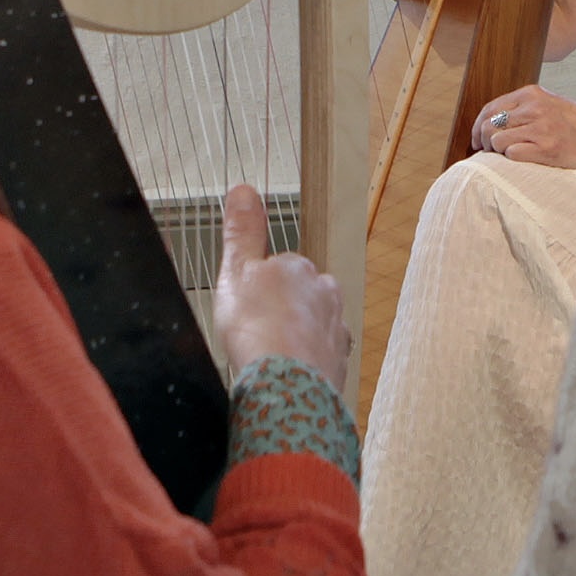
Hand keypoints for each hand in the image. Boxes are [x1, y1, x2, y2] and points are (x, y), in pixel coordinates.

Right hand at [213, 183, 349, 392]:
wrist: (286, 385)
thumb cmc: (258, 329)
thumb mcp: (236, 272)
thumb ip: (241, 231)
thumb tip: (244, 189)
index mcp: (299, 268)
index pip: (280, 266)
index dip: (258, 285)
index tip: (245, 303)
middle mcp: (325, 292)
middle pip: (300, 293)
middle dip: (281, 307)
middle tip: (254, 329)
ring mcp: (335, 327)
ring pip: (313, 323)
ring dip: (296, 334)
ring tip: (269, 353)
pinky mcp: (339, 360)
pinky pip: (320, 354)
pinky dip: (306, 360)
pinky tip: (287, 371)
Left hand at [469, 85, 575, 168]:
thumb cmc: (573, 122)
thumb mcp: (546, 103)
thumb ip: (520, 108)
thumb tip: (489, 122)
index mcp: (530, 94)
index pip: (489, 108)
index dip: (478, 126)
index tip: (477, 139)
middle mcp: (533, 108)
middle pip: (488, 125)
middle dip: (483, 141)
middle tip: (488, 151)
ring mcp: (540, 128)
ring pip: (496, 140)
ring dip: (497, 151)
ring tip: (507, 154)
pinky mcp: (546, 148)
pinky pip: (511, 154)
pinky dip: (511, 158)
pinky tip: (522, 158)